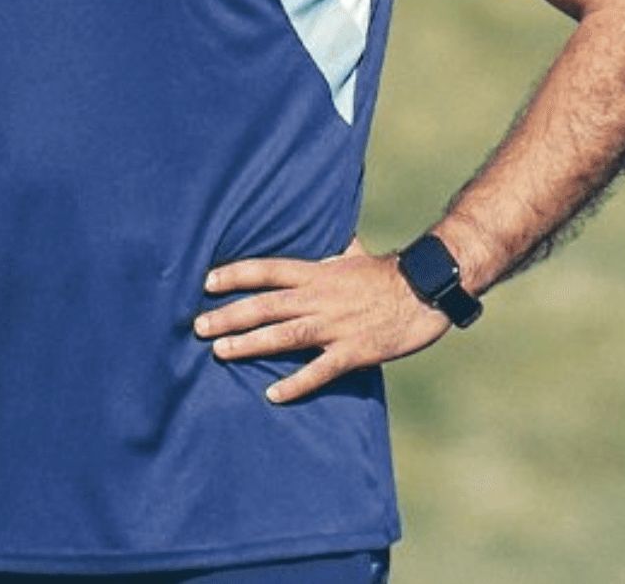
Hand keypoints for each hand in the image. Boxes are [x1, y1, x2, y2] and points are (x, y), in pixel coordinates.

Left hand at [195, 237, 452, 403]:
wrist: (427, 290)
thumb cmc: (388, 273)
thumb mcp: (352, 253)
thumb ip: (328, 250)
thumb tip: (317, 231)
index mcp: (318, 272)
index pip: (268, 270)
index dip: (236, 274)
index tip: (207, 281)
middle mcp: (320, 297)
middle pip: (266, 305)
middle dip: (229, 315)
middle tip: (197, 325)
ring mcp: (336, 325)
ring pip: (284, 334)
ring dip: (250, 343)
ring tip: (219, 352)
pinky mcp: (354, 351)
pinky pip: (320, 370)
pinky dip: (296, 383)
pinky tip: (272, 394)